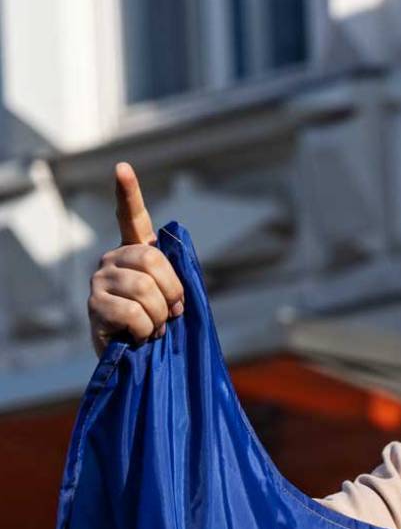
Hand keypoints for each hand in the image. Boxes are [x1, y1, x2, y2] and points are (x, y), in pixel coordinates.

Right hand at [87, 162, 184, 355]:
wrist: (137, 360)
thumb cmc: (160, 327)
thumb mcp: (174, 301)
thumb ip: (177, 283)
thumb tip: (177, 292)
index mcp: (135, 254)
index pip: (131, 218)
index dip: (128, 194)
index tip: (122, 168)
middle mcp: (112, 260)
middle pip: (151, 260)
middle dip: (172, 292)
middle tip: (171, 313)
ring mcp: (100, 281)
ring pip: (143, 290)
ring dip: (159, 317)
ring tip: (154, 328)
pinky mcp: (94, 306)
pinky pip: (133, 314)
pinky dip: (146, 331)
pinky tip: (139, 337)